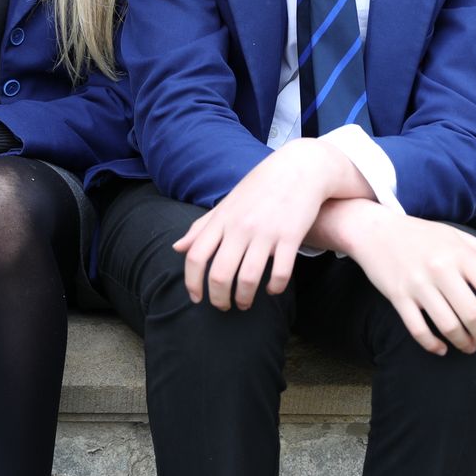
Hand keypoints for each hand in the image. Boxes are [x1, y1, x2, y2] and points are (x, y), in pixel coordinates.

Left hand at [173, 138, 353, 309]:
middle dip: (218, 299)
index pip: (195, 256)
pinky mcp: (290, 236)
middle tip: (223, 307)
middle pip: (219, 274)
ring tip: (245, 304)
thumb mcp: (226, 205)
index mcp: (222, 219)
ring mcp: (265, 232)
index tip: (197, 299)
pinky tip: (273, 290)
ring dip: (244, 298)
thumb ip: (201, 228)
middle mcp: (240, 227)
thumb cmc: (259, 188)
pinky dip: (275, 288)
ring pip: (248, 278)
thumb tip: (177, 248)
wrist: (298, 168)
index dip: (192, 283)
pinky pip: (280, 273)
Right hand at [340, 206, 475, 354]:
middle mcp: (441, 269)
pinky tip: (441, 349)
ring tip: (468, 347)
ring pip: (448, 325)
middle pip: (473, 315)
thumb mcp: (458, 237)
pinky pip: (418, 329)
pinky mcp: (398, 296)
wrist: (375, 230)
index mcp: (461, 255)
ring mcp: (418, 284)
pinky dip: (432, 345)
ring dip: (463, 343)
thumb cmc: (421, 235)